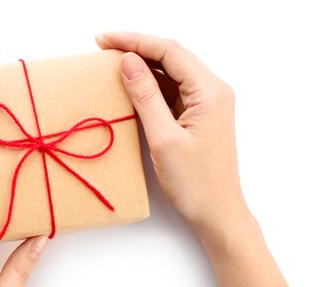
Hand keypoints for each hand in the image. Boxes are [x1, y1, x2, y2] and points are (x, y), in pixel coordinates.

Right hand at [96, 32, 251, 242]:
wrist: (217, 213)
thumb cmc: (195, 183)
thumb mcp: (164, 139)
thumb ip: (146, 97)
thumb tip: (128, 62)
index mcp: (209, 91)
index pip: (169, 51)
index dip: (135, 41)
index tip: (104, 40)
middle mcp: (213, 91)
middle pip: (171, 57)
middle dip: (137, 49)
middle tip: (103, 47)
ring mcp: (207, 104)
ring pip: (172, 73)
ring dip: (143, 68)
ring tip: (112, 65)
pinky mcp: (199, 117)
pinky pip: (173, 92)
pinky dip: (151, 87)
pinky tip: (131, 88)